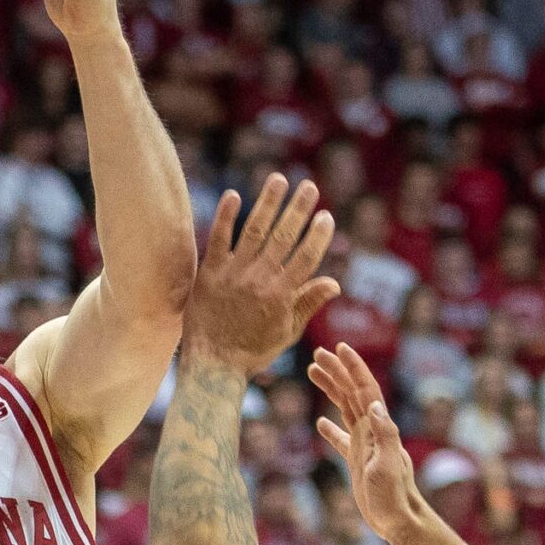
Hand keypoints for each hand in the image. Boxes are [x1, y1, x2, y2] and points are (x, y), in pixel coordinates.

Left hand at [184, 177, 341, 376]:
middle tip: (309, 186)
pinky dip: (226, 217)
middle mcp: (259, 281)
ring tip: (279, 179)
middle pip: (283, 238)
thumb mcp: (287, 332)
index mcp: (281, 296)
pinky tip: (235, 195)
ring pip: (254, 231)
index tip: (326, 216)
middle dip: (298, 210)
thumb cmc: (253, 352)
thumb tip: (334, 282)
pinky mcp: (210, 273)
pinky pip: (219, 239)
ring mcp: (234, 274)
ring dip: (268, 203)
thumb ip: (308, 303)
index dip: (317, 236)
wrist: (212, 366)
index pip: (305, 259)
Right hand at [312, 344, 426, 543]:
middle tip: (317, 353)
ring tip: (313, 372)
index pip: (365, 389)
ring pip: (345, 409)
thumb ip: (384, 435)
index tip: (338, 348)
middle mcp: (371, 431)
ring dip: (331, 389)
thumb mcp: (388, 465)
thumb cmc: (395, 495)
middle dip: (336, 371)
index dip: (353, 368)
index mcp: (377, 428)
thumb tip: (373, 405)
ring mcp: (364, 444)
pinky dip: (331, 428)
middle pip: (352, 393)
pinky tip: (320, 423)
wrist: (399, 520)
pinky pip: (342, 439)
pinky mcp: (358, 461)